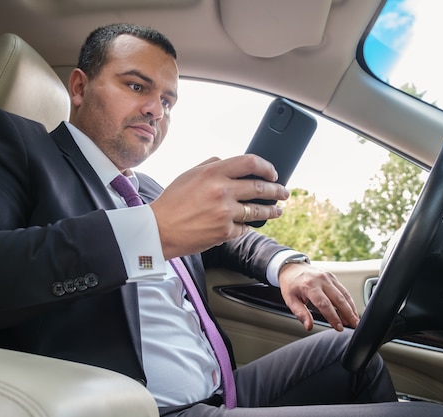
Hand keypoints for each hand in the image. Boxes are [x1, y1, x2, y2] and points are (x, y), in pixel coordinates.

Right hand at [150, 154, 288, 258]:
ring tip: (277, 210)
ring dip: (272, 210)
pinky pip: (244, 227)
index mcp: (213, 173)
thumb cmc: (172, 202)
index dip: (266, 167)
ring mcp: (225, 213)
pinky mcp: (225, 232)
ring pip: (258, 210)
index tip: (272, 173)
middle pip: (261, 188)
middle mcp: (222, 191)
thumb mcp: (189, 174)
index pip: (250, 162)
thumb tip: (229, 161)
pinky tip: (250, 224)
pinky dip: (248, 225)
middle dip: (277, 190)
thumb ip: (211, 165)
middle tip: (283, 192)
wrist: (159, 230)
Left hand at [278, 263, 359, 331]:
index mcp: (309, 285)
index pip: (324, 304)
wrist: (292, 267)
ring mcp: (328, 277)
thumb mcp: (290, 300)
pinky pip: (343, 290)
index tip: (339, 327)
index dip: (333, 317)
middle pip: (338, 299)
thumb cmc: (291, 284)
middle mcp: (321, 280)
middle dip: (348, 314)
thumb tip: (309, 326)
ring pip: (344, 294)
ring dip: (351, 308)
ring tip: (355, 320)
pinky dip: (349, 301)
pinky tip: (351, 311)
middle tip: (354, 325)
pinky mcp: (332, 277)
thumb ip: (300, 313)